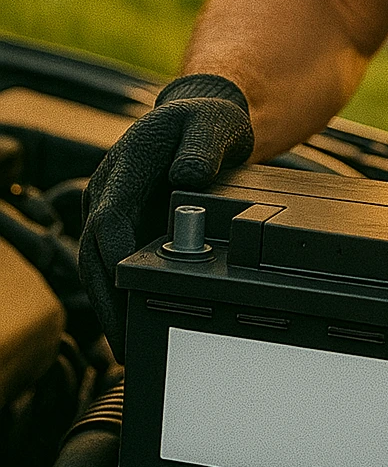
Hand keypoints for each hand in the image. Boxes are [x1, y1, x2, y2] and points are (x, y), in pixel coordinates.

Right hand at [78, 74, 252, 360]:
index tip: (130, 292)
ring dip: (108, 304)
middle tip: (124, 345)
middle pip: (93, 250)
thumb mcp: (215, 126)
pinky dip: (117, 293)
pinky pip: (110, 262)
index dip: (117, 257)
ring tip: (127, 348)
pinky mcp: (120, 221)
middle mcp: (108, 187)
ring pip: (96, 262)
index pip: (110, 217)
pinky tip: (133, 324)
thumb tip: (186, 180)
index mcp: (128, 164)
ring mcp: (110, 205)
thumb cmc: (208, 122)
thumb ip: (202, 150)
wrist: (200, 117)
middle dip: (106, 300)